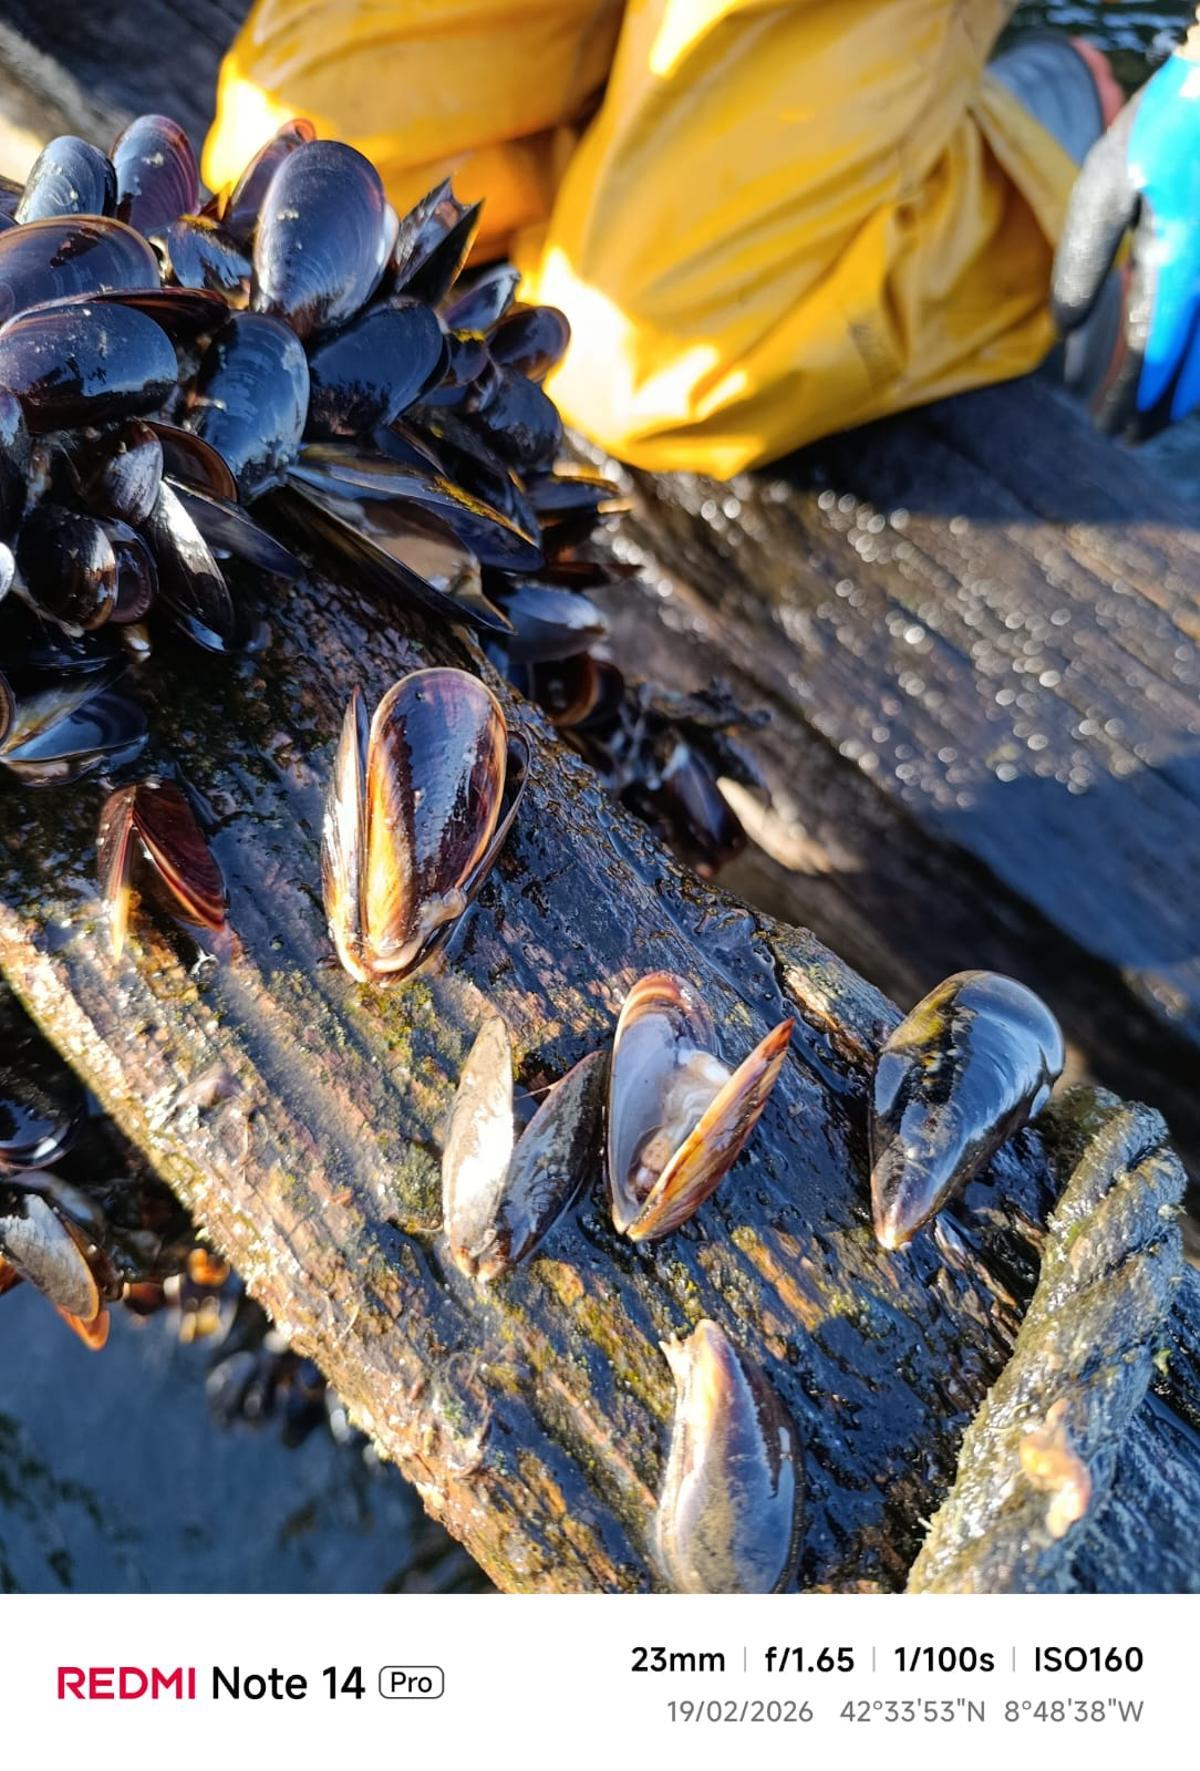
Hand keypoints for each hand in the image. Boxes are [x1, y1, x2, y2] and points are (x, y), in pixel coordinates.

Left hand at [1052, 37, 1199, 438]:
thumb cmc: (1165, 124)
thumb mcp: (1106, 182)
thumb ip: (1081, 258)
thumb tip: (1064, 331)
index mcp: (1175, 259)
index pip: (1145, 351)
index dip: (1124, 397)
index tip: (1103, 428)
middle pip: (1189, 368)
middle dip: (1157, 410)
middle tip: (1128, 439)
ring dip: (1187, 396)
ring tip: (1158, 419)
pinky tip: (1187, 377)